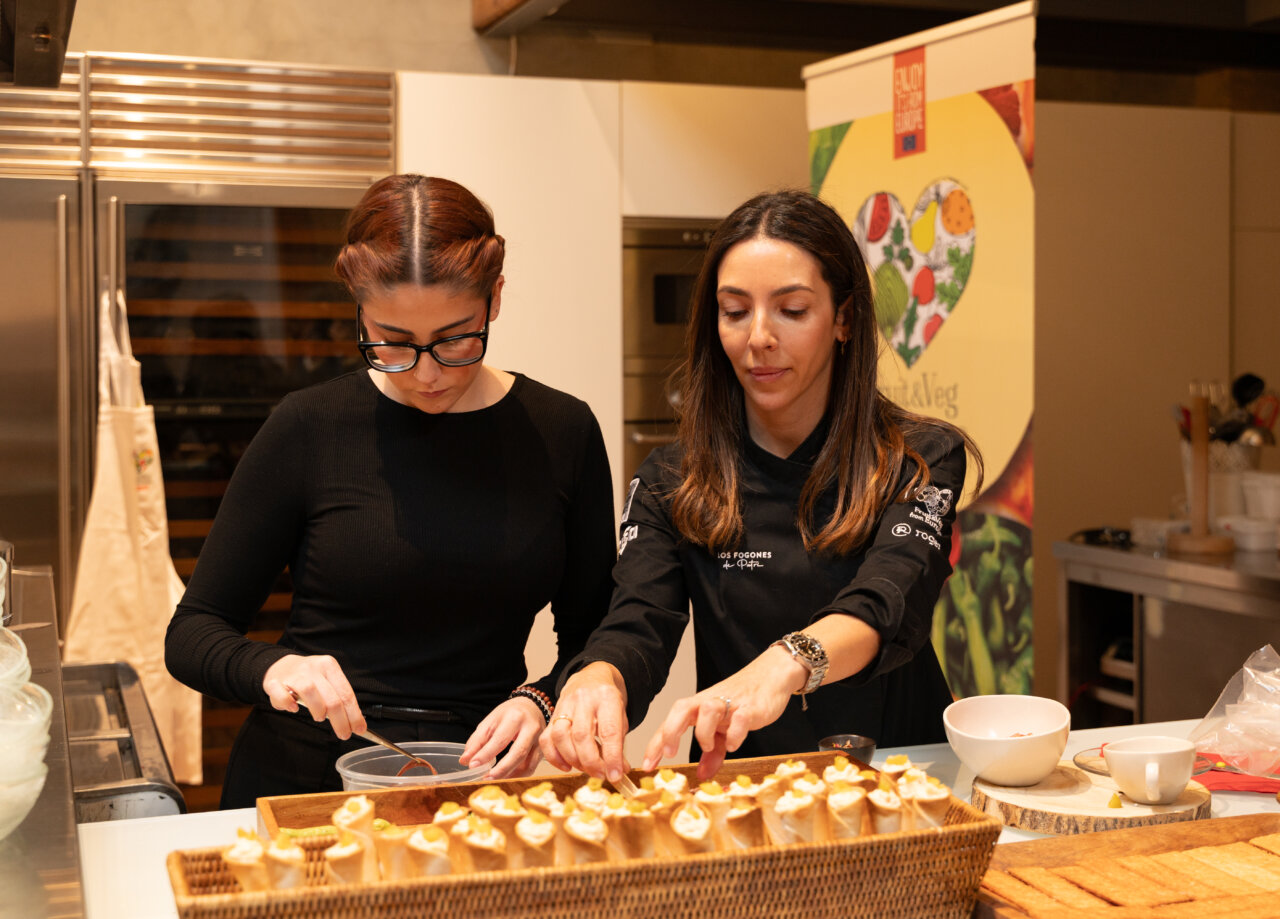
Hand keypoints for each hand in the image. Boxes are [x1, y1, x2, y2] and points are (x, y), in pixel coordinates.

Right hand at [263, 654, 364, 739]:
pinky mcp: (274, 682)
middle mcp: (313, 668)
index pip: (346, 693)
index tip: (359, 728)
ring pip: (310, 692)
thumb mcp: (326, 680)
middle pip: (331, 697)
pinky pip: (282, 695)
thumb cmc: (308, 677)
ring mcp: (293, 674)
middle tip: (344, 734)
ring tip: (319, 717)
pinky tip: (294, 709)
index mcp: (329, 666)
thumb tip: (355, 721)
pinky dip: (288, 704)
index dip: (354, 714)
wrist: (281, 666)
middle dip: (340, 720)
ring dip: (318, 710)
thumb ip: (339, 696)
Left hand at [460, 697, 544, 778]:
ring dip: (509, 775)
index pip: (500, 739)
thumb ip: (477, 740)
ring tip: (494, 779)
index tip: (472, 765)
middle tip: (486, 778)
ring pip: (527, 764)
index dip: (485, 754)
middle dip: (501, 769)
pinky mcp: (543, 750)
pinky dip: (518, 775)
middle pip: (518, 753)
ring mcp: (540, 740)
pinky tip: (506, 776)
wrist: (532, 706)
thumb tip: (465, 760)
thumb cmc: (510, 713)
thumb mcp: (491, 721)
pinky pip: (532, 768)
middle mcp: (531, 728)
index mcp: (515, 717)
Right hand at [538, 662, 629, 781]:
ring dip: (573, 760)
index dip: (612, 757)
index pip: (609, 731)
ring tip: (585, 769)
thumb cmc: (607, 701)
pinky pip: (547, 739)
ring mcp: (565, 705)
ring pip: (561, 736)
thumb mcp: (621, 716)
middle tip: (601, 774)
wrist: (592, 677)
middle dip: (591, 762)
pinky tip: (567, 765)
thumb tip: (618, 772)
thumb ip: (619, 743)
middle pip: (582, 735)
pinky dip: (555, 757)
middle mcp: (584, 699)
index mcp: (607, 698)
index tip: (616, 776)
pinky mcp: (552, 714)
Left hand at [642, 646, 806, 779]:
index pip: (671, 722)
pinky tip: (734, 744)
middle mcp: (709, 702)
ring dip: (704, 732)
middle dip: (670, 731)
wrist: (772, 676)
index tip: (646, 765)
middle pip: (681, 708)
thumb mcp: (724, 730)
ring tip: (709, 747)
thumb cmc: (742, 703)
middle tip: (668, 753)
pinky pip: (739, 718)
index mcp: (698, 707)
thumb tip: (702, 775)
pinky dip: (735, 733)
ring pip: (708, 710)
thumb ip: (712, 753)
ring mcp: (729, 703)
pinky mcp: (750, 707)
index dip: (656, 743)